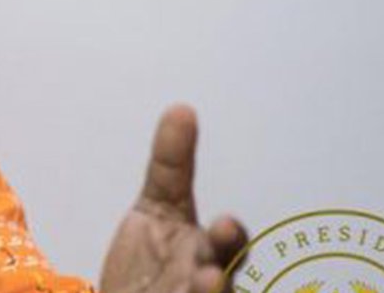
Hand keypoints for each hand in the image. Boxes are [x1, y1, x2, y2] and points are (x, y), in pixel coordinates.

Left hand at [100, 105, 248, 292]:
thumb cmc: (154, 259)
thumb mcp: (156, 209)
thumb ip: (171, 164)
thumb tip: (182, 108)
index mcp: (209, 252)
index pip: (227, 244)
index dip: (228, 237)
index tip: (224, 223)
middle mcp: (209, 282)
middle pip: (221, 284)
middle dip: (218, 282)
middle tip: (208, 275)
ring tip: (201, 285)